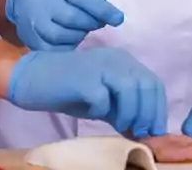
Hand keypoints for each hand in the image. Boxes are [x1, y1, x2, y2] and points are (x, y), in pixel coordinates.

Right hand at [6, 0, 124, 50]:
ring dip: (81, 33)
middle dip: (93, 22)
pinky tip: (70, 37)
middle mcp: (44, 2)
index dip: (104, 10)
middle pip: (76, 19)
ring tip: (82, 26)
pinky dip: (68, 46)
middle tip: (99, 20)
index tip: (118, 18)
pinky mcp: (30, 38)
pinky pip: (54, 50)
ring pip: (66, 36)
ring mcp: (35, 22)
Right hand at [6, 48, 166, 137]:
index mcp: (123, 60)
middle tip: (138, 132)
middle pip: (146, 86)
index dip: (158, 109)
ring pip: (130, 91)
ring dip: (128, 114)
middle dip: (146, 114)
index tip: (153, 131)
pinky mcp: (84, 77)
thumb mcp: (103, 101)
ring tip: (118, 124)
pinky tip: (91, 111)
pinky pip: (102, 99)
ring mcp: (99, 65)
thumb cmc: (69, 90)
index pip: (153, 83)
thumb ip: (124, 110)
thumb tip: (147, 133)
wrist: (33, 78)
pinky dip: (101, 111)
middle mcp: (115, 58)